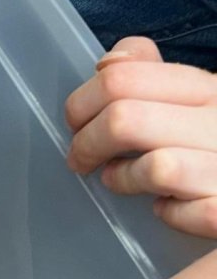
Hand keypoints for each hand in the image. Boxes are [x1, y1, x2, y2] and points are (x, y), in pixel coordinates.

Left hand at [65, 36, 216, 237]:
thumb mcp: (197, 96)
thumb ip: (150, 72)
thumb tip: (107, 65)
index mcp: (209, 88)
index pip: (123, 78)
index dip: (82, 103)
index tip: (76, 124)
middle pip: (124, 120)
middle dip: (87, 143)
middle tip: (81, 160)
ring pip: (156, 168)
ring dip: (123, 178)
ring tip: (120, 180)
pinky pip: (182, 212)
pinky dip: (168, 213)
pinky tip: (169, 207)